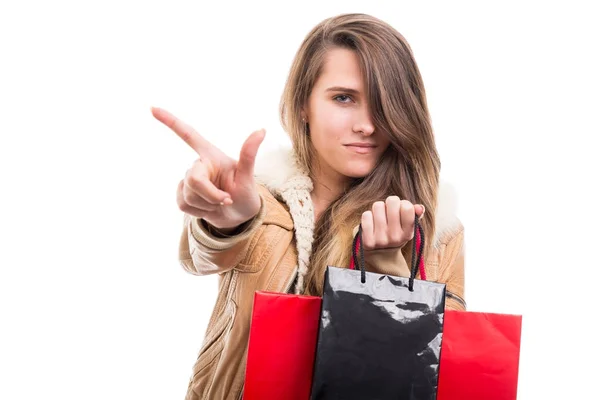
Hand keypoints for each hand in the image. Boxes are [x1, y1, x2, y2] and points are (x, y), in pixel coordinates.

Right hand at [151, 107, 264, 229]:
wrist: (239, 217)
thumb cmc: (246, 194)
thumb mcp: (248, 176)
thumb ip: (248, 154)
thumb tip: (261, 130)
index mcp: (211, 155)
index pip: (188, 135)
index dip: (170, 121)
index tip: (152, 108)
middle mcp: (198, 165)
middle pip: (193, 179)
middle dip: (210, 195)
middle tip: (227, 199)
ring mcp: (189, 180)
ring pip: (188, 195)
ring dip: (207, 204)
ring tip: (219, 203)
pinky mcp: (183, 195)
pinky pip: (183, 204)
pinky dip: (198, 211)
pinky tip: (207, 208)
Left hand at [361, 196, 424, 250]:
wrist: (381, 255)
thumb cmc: (395, 233)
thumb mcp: (407, 226)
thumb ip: (415, 214)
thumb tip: (419, 208)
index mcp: (408, 233)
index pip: (407, 207)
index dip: (402, 204)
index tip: (399, 209)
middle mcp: (395, 237)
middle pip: (392, 202)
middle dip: (389, 204)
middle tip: (388, 212)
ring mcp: (381, 240)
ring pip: (378, 206)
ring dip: (378, 209)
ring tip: (380, 218)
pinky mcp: (367, 241)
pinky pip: (366, 215)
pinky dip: (368, 216)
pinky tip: (371, 224)